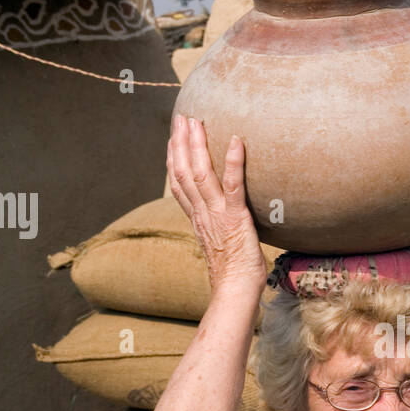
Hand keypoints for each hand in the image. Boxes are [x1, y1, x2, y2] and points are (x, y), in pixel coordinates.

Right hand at [167, 114, 267, 294]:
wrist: (235, 292)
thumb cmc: (234, 275)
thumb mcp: (221, 245)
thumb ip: (219, 229)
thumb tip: (225, 224)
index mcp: (198, 220)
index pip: (179, 185)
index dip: (173, 160)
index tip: (172, 139)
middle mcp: (202, 214)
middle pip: (183, 173)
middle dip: (180, 143)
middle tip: (180, 118)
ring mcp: (217, 215)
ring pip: (200, 174)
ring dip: (197, 145)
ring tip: (195, 121)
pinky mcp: (236, 218)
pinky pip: (234, 186)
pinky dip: (234, 162)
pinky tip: (237, 140)